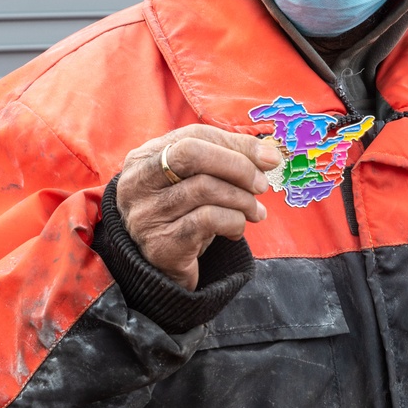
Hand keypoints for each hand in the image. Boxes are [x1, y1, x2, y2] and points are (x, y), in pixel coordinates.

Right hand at [115, 127, 281, 290]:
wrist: (162, 272)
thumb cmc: (184, 217)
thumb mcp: (199, 182)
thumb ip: (228, 161)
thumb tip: (270, 155)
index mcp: (143, 158)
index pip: (194, 136)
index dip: (236, 144)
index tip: (268, 159)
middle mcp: (137, 183)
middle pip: (192, 154)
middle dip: (237, 166)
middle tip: (261, 184)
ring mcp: (146, 214)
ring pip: (205, 189)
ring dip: (242, 200)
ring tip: (254, 212)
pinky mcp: (160, 243)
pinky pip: (209, 220)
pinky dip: (234, 222)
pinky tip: (236, 230)